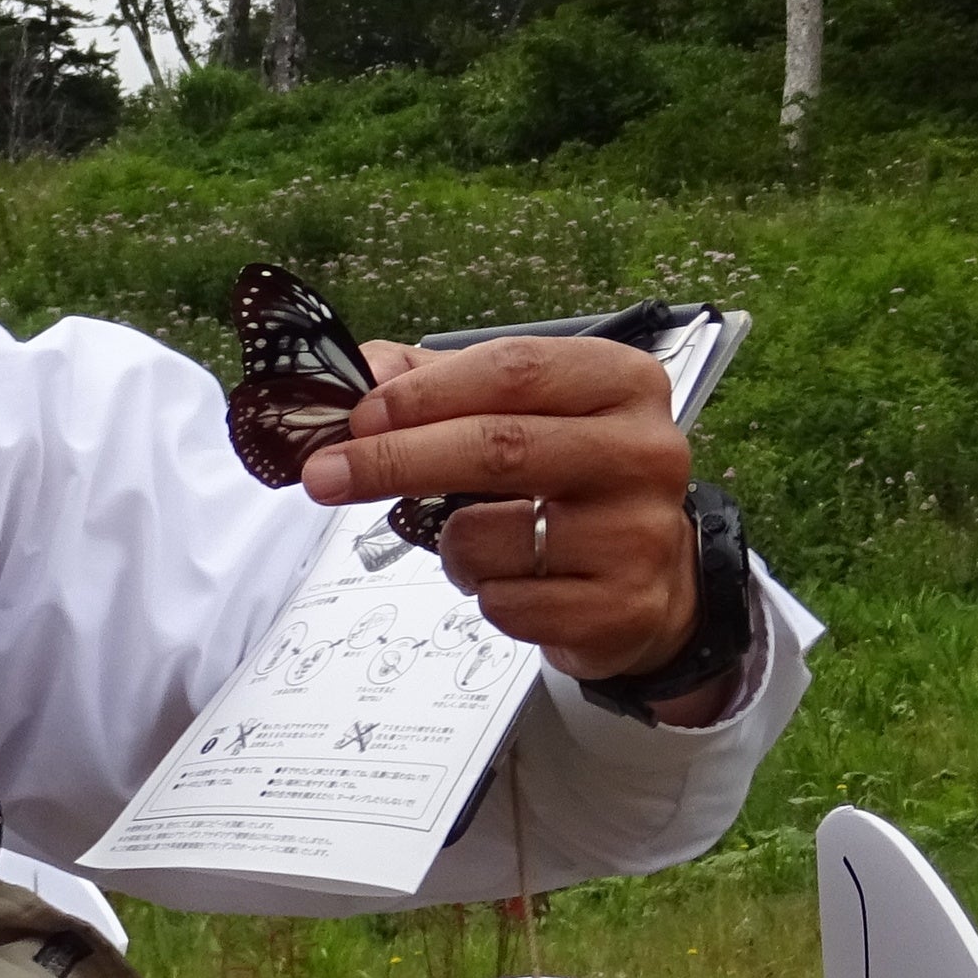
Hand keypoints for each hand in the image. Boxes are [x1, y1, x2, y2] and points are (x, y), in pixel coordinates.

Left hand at [300, 338, 699, 682]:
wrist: (652, 580)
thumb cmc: (571, 483)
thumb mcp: (524, 414)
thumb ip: (438, 384)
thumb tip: (361, 372)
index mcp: (621, 383)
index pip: (513, 370)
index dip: (424, 393)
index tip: (358, 416)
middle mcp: (643, 452)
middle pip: (497, 446)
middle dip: (394, 459)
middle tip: (324, 474)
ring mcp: (638, 534)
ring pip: (487, 535)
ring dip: (449, 544)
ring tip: (480, 541)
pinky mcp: (621, 608)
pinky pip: (503, 602)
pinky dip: (482, 593)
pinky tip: (516, 581)